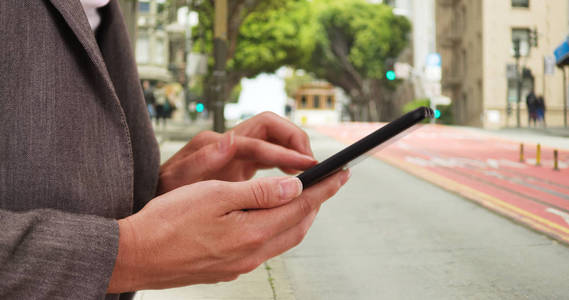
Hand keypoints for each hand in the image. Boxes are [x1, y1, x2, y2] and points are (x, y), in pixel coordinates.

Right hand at [107, 170, 349, 291]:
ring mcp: (240, 264)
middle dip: (317, 202)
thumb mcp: (214, 196)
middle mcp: (252, 254)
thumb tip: (297, 188)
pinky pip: (266, 246)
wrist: (134, 256)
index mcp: (252, 233)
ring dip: (299, 216)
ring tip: (306, 197)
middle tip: (329, 183)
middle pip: (298, 225)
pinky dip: (279, 228)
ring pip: (284, 238)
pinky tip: (271, 217)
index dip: (324, 188)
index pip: (301, 206)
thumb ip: (260, 194)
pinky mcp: (228, 268)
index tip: (342, 173)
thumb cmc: (168, 221)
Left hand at [158, 112, 316, 193]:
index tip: (308, 165)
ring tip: (311, 173)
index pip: (261, 138)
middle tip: (314, 165)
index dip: (286, 151)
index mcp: (217, 144)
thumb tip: (229, 141)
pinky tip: (294, 182)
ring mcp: (236, 152)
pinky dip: (287, 164)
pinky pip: (271, 156)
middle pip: (273, 127)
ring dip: (295, 151)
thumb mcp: (178, 181)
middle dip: (296, 141)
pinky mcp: (240, 164)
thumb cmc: (165, 193)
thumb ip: (201, 162)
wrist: (157, 203)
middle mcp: (229, 142)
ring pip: (275, 140)